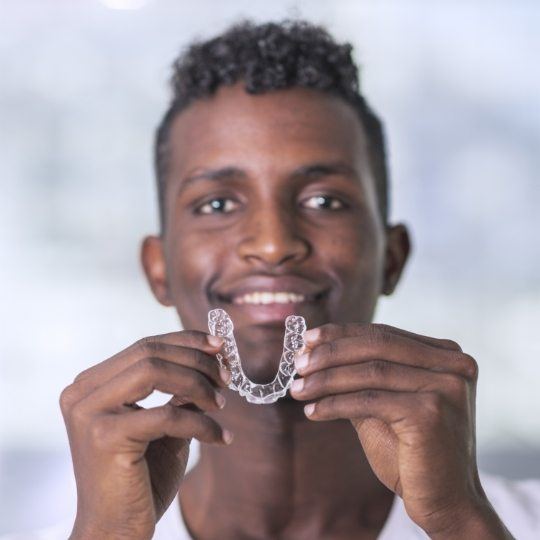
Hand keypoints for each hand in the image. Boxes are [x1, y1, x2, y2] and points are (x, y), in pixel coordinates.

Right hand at [60, 330, 231, 539]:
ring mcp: (89, 413)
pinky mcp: (104, 437)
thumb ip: (178, 391)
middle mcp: (82, 393)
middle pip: (149, 352)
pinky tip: (220, 437)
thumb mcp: (163, 424)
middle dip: (196, 360)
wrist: (115, 532)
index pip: (144, 346)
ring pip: (154, 371)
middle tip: (226, 378)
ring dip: (198, 384)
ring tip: (221, 404)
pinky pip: (166, 414)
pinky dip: (201, 423)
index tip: (219, 346)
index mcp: (91, 385)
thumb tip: (213, 358)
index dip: (186, 341)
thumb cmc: (141, 478)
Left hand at [290, 323, 509, 537]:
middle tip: (297, 362)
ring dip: (326, 379)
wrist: (445, 502)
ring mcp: (445, 386)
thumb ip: (359, 376)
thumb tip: (314, 352)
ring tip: (298, 389)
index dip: (342, 334)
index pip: (384, 334)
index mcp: (445, 355)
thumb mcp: (383, 404)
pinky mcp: (431, 412)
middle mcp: (453, 364)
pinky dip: (335, 404)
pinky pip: (370, 400)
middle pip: (377, 345)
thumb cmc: (411, 452)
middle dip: (331, 352)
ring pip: (370, 371)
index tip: (307, 338)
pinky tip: (312, 411)